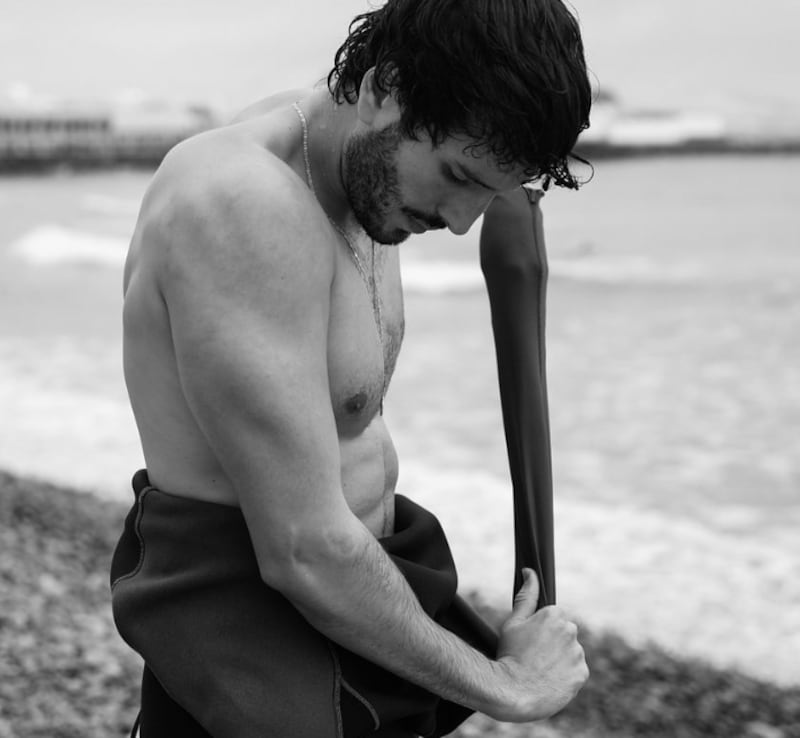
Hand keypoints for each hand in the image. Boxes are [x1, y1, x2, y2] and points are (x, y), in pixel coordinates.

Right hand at [490, 568, 588, 721]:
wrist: (514, 692)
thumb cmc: (509, 654)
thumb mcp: (513, 622)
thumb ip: (526, 596)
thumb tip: (529, 571)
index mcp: (554, 615)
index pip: (554, 617)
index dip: (540, 629)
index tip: (530, 641)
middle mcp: (570, 630)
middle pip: (564, 633)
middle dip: (552, 641)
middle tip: (533, 655)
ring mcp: (578, 653)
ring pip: (570, 651)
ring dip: (560, 657)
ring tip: (540, 669)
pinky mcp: (582, 674)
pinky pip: (576, 670)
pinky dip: (566, 674)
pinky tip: (549, 679)